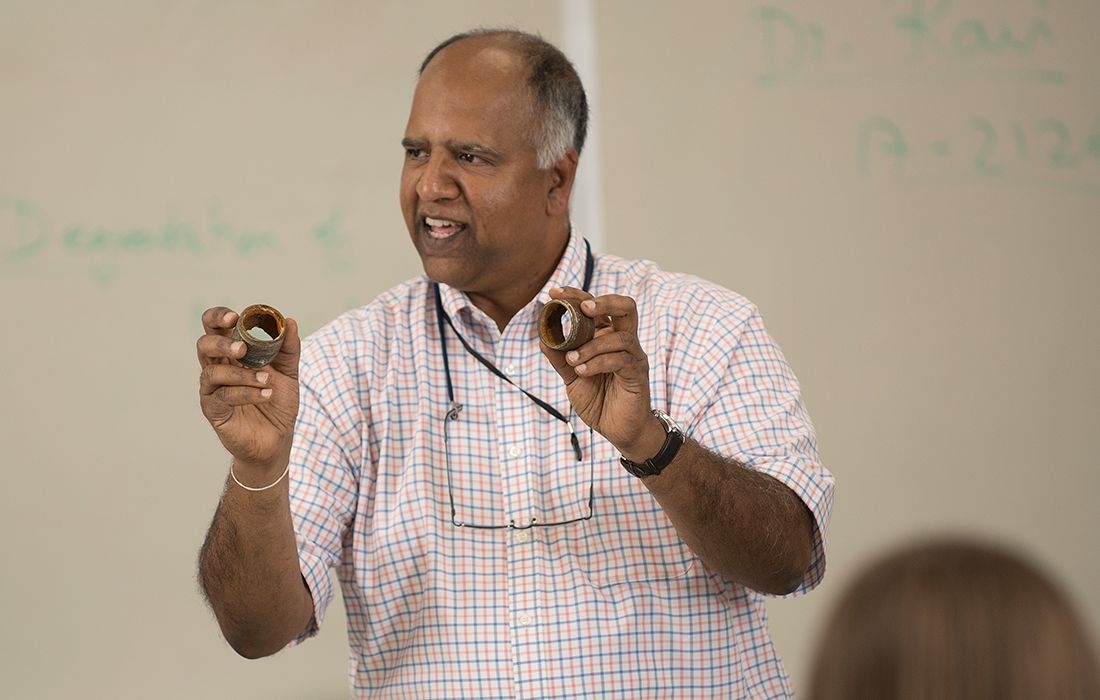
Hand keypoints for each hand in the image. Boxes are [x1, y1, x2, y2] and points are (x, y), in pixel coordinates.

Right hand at [197, 306, 300, 473]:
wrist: (278, 438)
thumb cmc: (278, 403)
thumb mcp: (289, 373)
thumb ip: (289, 349)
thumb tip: (288, 322)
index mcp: (232, 354)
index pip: (215, 328)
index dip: (218, 317)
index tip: (235, 317)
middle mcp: (218, 368)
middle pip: (203, 345)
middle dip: (220, 343)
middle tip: (242, 349)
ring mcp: (213, 389)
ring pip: (211, 371)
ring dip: (241, 374)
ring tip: (267, 381)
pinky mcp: (214, 410)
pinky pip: (221, 396)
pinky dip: (245, 393)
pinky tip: (266, 395)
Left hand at [539, 287, 663, 459]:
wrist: (617, 429)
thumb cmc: (599, 400)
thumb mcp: (572, 378)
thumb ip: (560, 359)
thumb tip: (543, 339)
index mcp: (607, 337)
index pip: (596, 306)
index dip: (577, 295)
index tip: (554, 293)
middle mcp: (624, 342)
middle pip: (625, 308)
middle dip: (603, 302)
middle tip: (582, 308)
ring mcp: (633, 357)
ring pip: (619, 337)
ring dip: (592, 345)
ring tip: (572, 359)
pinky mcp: (637, 374)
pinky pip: (621, 360)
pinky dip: (598, 362)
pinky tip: (582, 371)